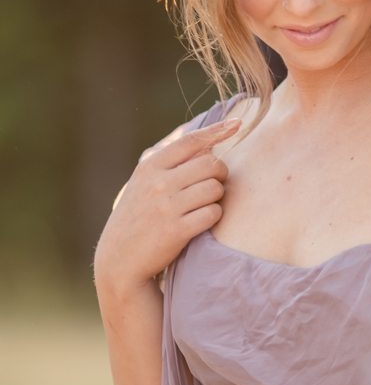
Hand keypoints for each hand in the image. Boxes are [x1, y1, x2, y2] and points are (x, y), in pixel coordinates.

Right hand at [95, 119, 239, 294]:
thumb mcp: (143, 184)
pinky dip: (213, 216)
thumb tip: (205, 144)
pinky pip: (213, 213)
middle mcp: (158, 183)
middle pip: (211, 164)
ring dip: (216, 197)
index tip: (236, 124)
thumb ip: (169, 164)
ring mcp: (167, 207)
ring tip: (203, 206)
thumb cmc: (138, 218)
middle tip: (213, 185)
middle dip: (220, 173)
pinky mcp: (176, 231)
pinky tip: (201, 221)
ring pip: (215, 188)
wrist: (119, 260)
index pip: (190, 141)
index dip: (217, 131)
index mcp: (150, 167)